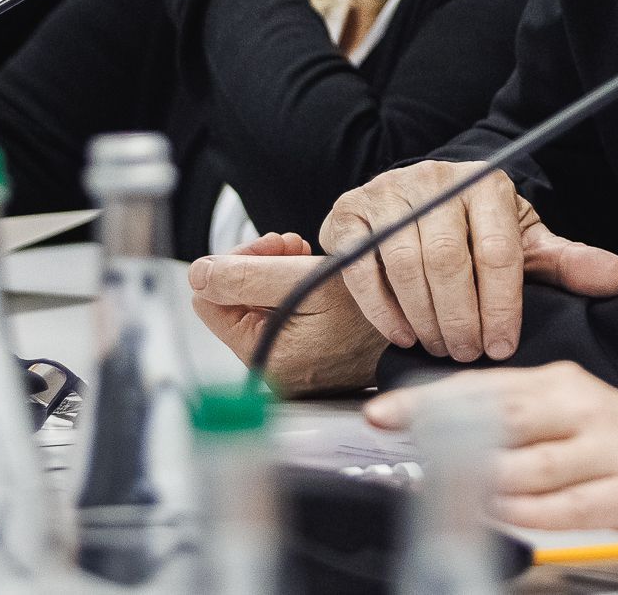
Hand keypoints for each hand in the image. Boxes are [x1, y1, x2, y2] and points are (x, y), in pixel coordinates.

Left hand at [188, 234, 391, 394]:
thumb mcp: (305, 281)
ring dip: (276, 272)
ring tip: (307, 260)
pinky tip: (315, 277)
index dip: (235, 263)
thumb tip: (198, 274)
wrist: (419, 324)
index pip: (209, 299)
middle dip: (258, 265)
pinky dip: (291, 289)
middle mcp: (271, 369)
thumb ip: (245, 276)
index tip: (272, 248)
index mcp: (263, 356)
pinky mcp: (302, 357)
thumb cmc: (376, 309)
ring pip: (254, 302)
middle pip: (231, 300)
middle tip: (293, 250)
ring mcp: (286, 364)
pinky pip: (277, 314)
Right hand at [319, 161, 617, 363]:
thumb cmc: (474, 234)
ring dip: (423, 317)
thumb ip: (565, 263)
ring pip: (403, 264)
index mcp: (485, 184)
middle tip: (468, 354)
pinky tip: (402, 334)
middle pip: (446, 260)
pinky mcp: (349, 214)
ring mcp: (388, 193)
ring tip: (440, 347)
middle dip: (460, 318)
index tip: (502, 346)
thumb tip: (617, 278)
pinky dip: (381, 309)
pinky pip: (360, 267)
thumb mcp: (523, 245)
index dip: (501, 306)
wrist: (412, 209)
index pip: (497, 250)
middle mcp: (435, 180)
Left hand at [366, 363, 617, 545]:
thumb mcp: (576, 416)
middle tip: (394, 439)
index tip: (383, 411)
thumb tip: (445, 433)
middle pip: (496, 415)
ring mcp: (604, 451)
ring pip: (524, 464)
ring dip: (478, 479)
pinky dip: (526, 511)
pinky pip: (561, 505)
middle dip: (438, 429)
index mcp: (564, 384)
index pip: (484, 386)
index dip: (429, 399)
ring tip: (446, 489)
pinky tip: (503, 511)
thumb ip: (518, 422)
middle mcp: (581, 410)